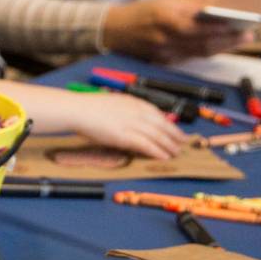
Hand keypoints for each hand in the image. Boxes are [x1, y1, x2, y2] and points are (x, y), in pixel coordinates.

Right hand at [70, 90, 186, 159]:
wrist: (78, 110)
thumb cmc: (89, 108)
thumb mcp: (113, 103)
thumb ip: (126, 110)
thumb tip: (133, 120)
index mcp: (133, 102)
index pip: (158, 114)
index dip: (170, 124)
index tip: (176, 131)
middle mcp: (136, 112)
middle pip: (162, 125)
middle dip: (174, 136)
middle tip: (182, 144)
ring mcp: (132, 124)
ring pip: (158, 136)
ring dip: (169, 146)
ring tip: (176, 153)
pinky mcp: (125, 136)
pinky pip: (146, 145)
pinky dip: (157, 151)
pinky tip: (163, 157)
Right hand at [101, 0, 250, 62]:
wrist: (113, 30)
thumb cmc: (142, 12)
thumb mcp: (164, 2)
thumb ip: (189, 7)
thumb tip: (215, 11)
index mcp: (165, 19)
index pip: (199, 26)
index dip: (221, 27)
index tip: (240, 24)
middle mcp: (165, 39)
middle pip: (203, 42)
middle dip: (229, 39)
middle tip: (249, 35)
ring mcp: (164, 54)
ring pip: (200, 52)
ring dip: (223, 46)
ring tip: (241, 39)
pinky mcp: (164, 62)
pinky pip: (191, 58)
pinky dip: (208, 51)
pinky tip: (221, 46)